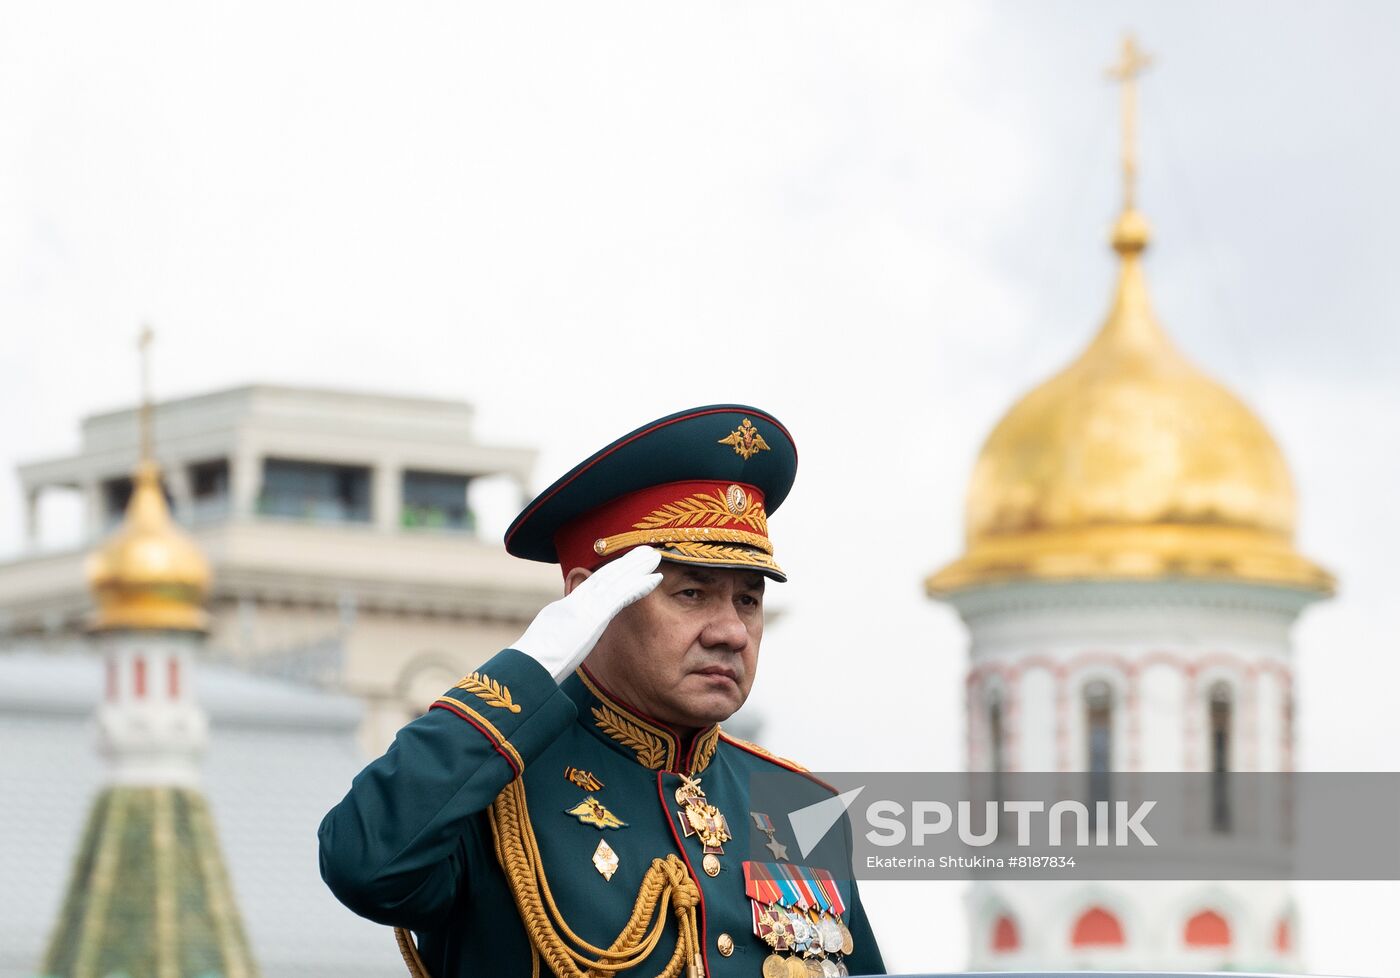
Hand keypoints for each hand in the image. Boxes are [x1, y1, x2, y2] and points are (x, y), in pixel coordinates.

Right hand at [512, 546, 663, 682]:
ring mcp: (585, 607)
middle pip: (606, 575)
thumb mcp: (549, 641)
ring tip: (654, 556)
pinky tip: (654, 579)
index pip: (592, 584)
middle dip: (626, 563)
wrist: (530, 667)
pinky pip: (621, 597)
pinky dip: (638, 586)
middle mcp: (577, 603)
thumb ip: (562, 632)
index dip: (611, 571)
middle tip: (645, 551)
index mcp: (565, 608)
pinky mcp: (594, 616)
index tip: (626, 562)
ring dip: (637, 567)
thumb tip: (568, 631)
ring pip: (615, 580)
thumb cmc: (535, 663)